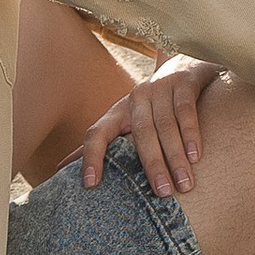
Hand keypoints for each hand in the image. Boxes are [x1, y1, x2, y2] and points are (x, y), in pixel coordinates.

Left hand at [82, 59, 217, 196]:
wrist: (185, 61)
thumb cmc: (153, 104)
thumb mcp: (127, 121)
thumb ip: (100, 144)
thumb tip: (59, 169)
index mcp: (117, 111)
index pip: (96, 133)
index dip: (90, 157)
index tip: (90, 185)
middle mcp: (136, 97)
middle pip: (140, 133)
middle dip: (152, 164)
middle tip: (162, 193)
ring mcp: (160, 86)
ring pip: (165, 124)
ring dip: (175, 156)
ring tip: (184, 184)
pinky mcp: (184, 80)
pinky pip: (185, 109)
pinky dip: (190, 133)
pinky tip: (195, 155)